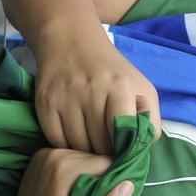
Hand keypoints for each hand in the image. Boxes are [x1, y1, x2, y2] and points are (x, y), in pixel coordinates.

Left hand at [5, 148, 133, 195]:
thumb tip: (129, 184)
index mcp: (61, 167)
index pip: (105, 164)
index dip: (112, 185)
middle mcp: (50, 155)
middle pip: (94, 159)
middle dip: (100, 180)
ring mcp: (41, 157)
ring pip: (84, 160)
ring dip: (89, 179)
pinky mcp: (38, 163)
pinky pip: (70, 162)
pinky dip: (76, 176)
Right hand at [34, 29, 160, 154]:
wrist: (71, 43)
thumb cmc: (112, 72)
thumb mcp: (141, 88)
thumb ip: (150, 120)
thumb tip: (142, 149)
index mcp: (120, 87)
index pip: (123, 133)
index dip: (124, 148)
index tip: (123, 150)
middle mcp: (91, 92)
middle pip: (100, 144)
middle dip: (105, 153)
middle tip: (107, 151)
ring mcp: (66, 99)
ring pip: (78, 146)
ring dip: (86, 152)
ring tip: (91, 145)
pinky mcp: (45, 104)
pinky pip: (56, 141)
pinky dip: (66, 147)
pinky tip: (74, 139)